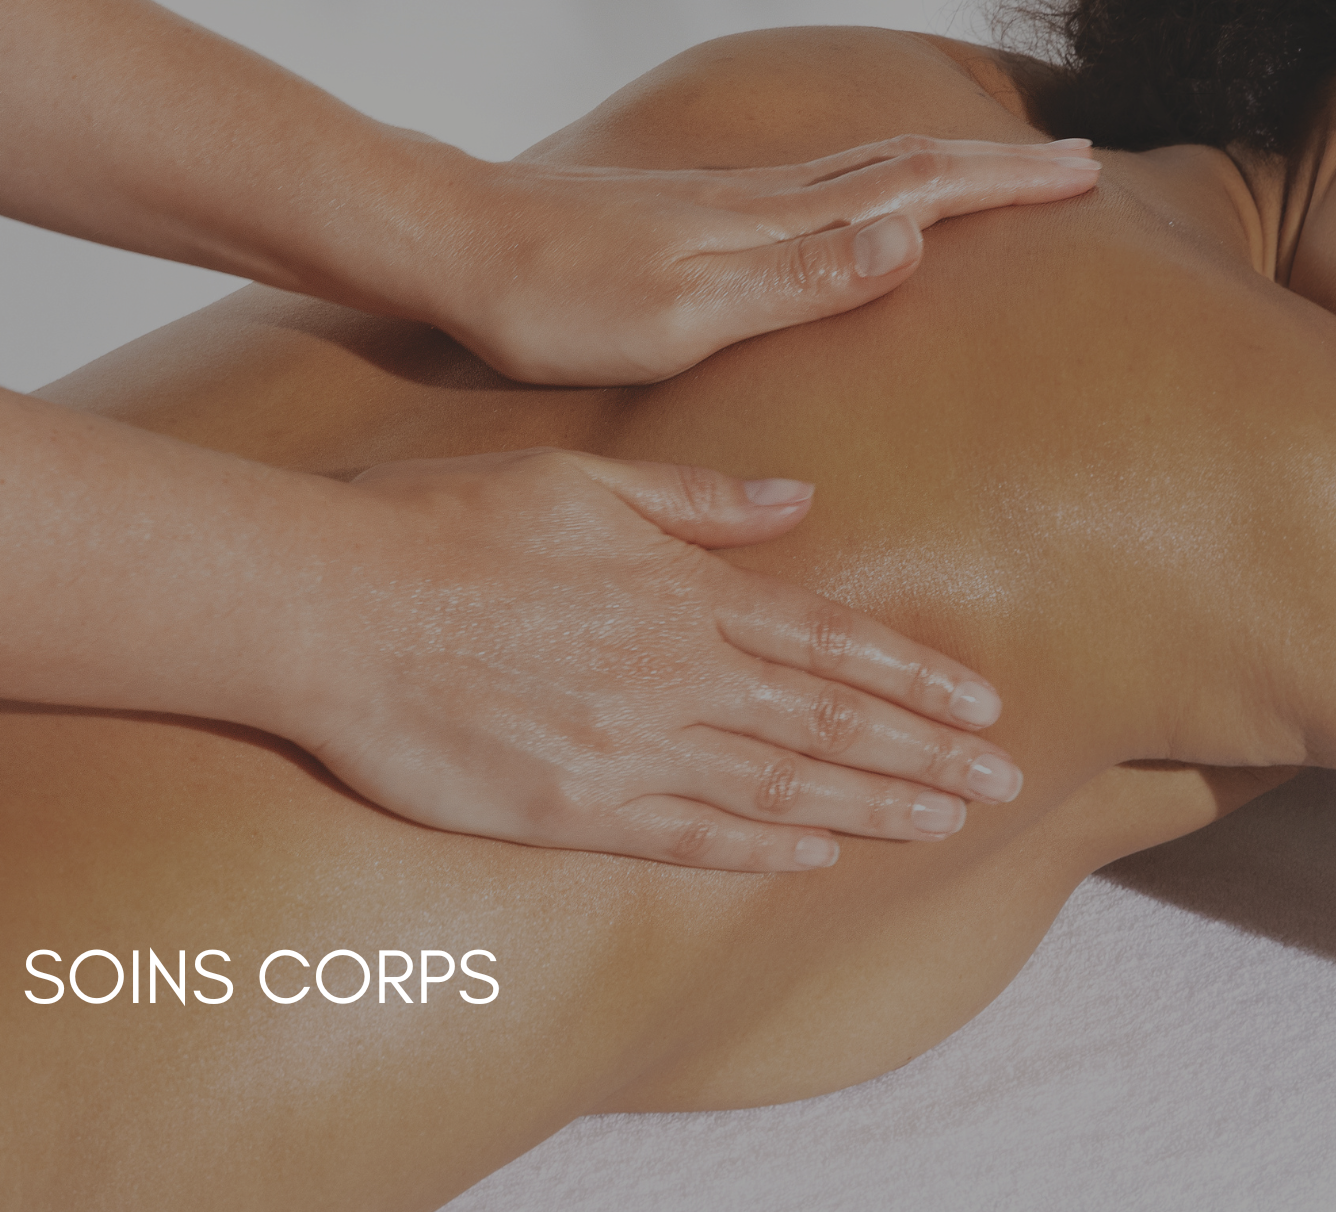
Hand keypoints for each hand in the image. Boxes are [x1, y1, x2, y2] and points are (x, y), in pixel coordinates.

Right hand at [286, 446, 1024, 866]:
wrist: (331, 605)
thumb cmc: (444, 524)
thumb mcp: (583, 479)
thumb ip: (696, 501)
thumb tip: (799, 501)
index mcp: (681, 589)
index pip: (831, 638)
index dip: (916, 673)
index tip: (984, 699)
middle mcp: (672, 670)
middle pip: (829, 718)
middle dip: (925, 750)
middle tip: (1004, 776)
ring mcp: (625, 746)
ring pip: (780, 784)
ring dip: (873, 805)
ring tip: (945, 821)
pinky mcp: (568, 807)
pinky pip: (688, 837)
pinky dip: (763, 848)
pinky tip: (820, 857)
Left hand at [416, 135, 1102, 384]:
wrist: (453, 246)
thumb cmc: (559, 303)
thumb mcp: (686, 314)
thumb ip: (802, 280)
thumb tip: (914, 237)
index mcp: (777, 223)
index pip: (920, 188)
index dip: (1007, 183)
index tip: (1089, 172)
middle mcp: (762, 199)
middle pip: (905, 164)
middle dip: (998, 165)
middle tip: (1078, 162)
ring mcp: (726, 202)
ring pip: (862, 168)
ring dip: (942, 166)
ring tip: (993, 170)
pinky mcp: (690, 214)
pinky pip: (815, 187)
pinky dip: (872, 181)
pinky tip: (856, 196)